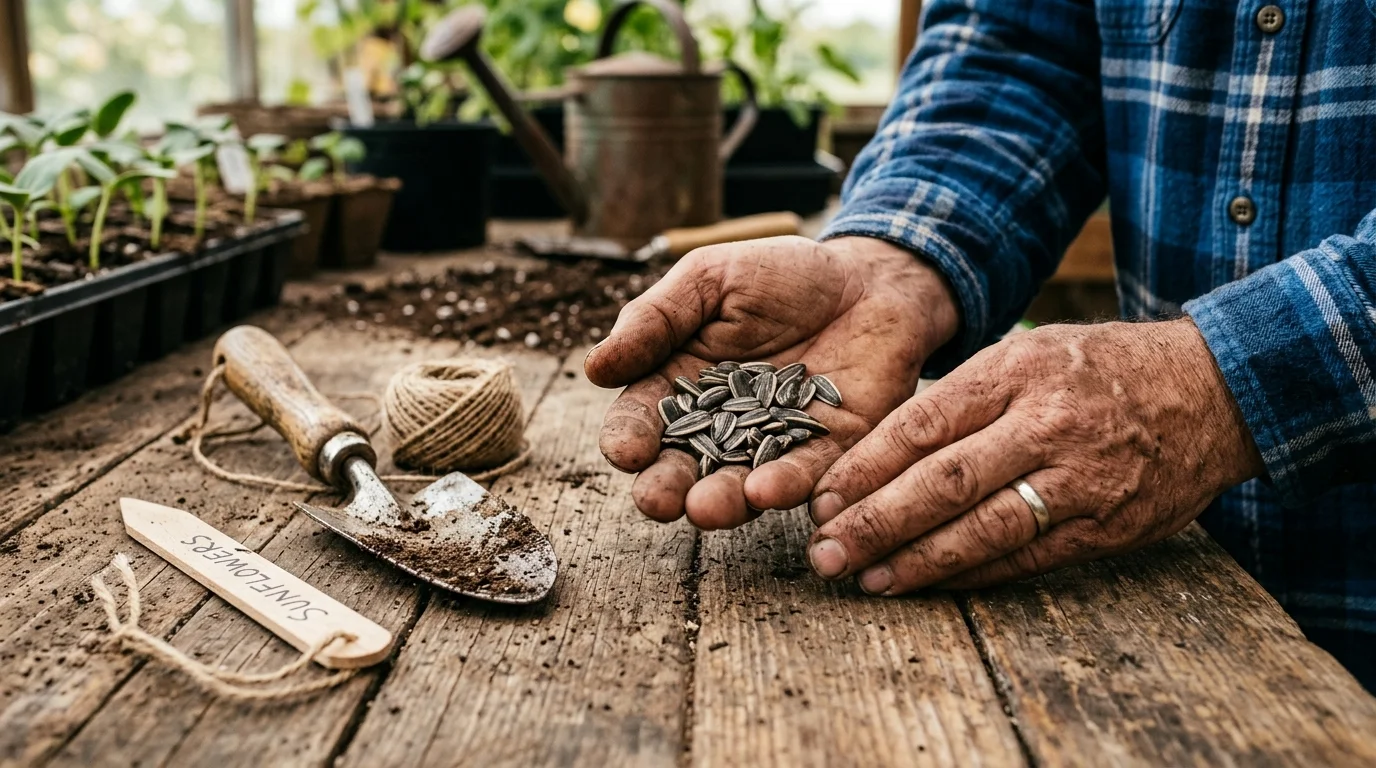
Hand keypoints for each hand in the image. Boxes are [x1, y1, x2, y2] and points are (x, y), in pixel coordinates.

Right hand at [584, 235, 957, 529]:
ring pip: (738, 484)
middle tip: (658, 500)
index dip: (628, 438)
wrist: (869, 278)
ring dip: (719, 501)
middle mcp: (719, 426)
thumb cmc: (782, 275)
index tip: (626, 450)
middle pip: (680, 467)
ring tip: (704, 508)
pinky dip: (784, 486)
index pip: (641, 420)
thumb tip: (596, 367)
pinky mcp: (829, 451)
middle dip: (664, 488)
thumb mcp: (709, 279)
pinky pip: (805, 474)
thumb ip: (656, 319)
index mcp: (679, 383)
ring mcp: (773, 444)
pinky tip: (765, 490)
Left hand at [806, 318, 1263, 593]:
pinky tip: (925, 582)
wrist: (1216, 389)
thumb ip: (966, 394)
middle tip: (824, 550)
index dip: (866, 466)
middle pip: (944, 480)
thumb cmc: (1103, 369)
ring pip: (983, 527)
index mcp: (1019, 369)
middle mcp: (1047, 422)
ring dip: (916, 559)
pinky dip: (970, 574)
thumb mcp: (1034, 351)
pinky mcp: (1108, 526)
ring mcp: (1081, 478)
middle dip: (875, 520)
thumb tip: (879, 447)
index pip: (924, 423)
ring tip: (864, 577)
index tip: (821, 497)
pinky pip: (1025, 557)